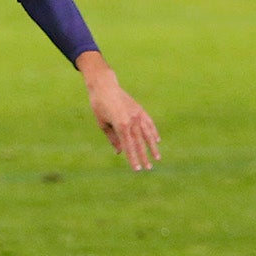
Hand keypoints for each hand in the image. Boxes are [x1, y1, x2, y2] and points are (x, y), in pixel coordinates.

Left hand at [78, 54, 160, 170]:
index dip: (132, 158)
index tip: (137, 169)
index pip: (128, 146)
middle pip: (139, 142)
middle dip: (143, 156)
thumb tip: (119, 152)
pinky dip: (153, 132)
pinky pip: (149, 123)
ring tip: (157, 158)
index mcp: (120, 125)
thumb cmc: (99, 106)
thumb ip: (112, 138)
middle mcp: (131, 120)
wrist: (104, 86)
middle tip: (148, 168)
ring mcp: (137, 114)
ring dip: (152, 147)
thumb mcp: (102, 123)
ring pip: (147, 134)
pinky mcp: (140, 110)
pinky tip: (157, 140)